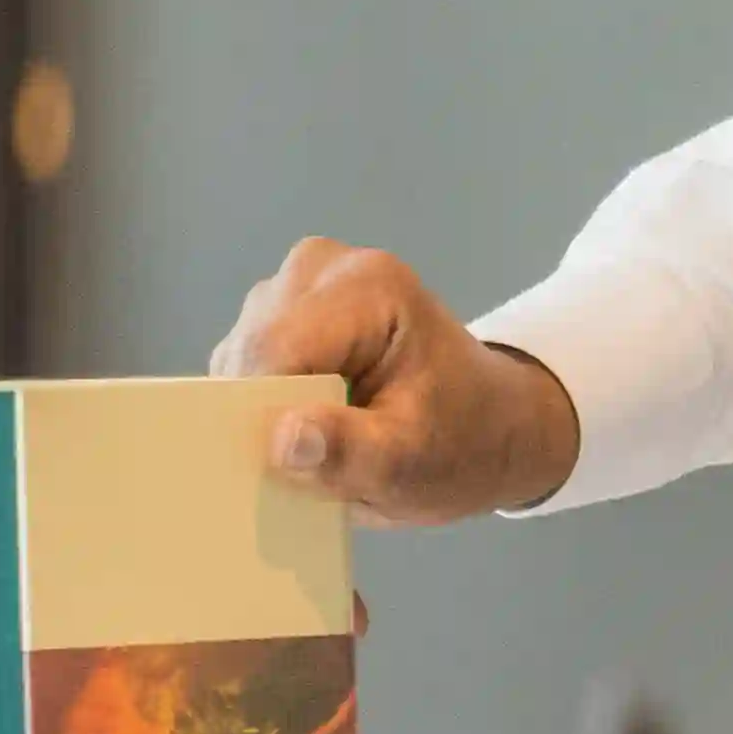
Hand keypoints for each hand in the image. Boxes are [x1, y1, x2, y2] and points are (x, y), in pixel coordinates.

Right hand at [221, 237, 580, 524]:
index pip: (275, 347)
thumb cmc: (462, 443)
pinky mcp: (286, 304)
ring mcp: (302, 280)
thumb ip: (349, 453)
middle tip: (301, 465)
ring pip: (241, 351)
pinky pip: (246, 355)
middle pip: (251, 345)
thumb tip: (281, 439)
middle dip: (261, 411)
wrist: (491, 423)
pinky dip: (263, 396)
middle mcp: (325, 266)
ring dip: (261, 406)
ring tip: (311, 443)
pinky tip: (304, 422)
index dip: (260, 410)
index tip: (271, 467)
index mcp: (369, 289)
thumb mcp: (412, 467)